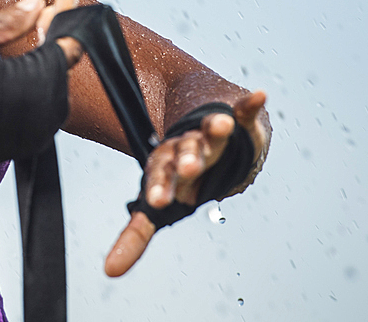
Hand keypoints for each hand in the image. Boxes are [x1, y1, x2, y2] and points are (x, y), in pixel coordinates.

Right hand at [0, 0, 85, 220]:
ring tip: (28, 40)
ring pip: (55, 82)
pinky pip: (46, 103)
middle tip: (44, 11)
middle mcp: (48, 109)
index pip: (66, 40)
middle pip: (62, 61)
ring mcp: (43, 129)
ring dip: (45, 60)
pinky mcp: (35, 141)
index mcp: (35, 81)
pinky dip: (37, 84)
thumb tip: (35, 0)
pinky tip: (17, 73)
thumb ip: (7, 22)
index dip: (66, 13)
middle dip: (54, 34)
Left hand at [104, 89, 267, 276]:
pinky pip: (242, 110)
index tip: (158, 201)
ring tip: (222, 123)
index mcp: (167, 166)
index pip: (160, 177)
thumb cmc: (179, 170)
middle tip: (189, 168)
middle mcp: (186, 146)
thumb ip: (135, 234)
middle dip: (188, 161)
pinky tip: (259, 95)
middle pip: (185, 153)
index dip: (160, 188)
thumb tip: (109, 272)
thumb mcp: (159, 199)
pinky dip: (249, 103)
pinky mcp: (234, 118)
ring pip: (210, 131)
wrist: (199, 120)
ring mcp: (209, 131)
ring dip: (215, 128)